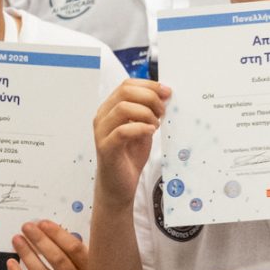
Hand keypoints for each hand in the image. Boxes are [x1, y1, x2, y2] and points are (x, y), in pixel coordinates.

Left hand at [8, 220, 88, 269]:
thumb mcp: (93, 265)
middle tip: (27, 226)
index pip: (74, 249)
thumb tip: (47, 228)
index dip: (58, 234)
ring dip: (27, 254)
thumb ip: (75, 250)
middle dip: (40, 240)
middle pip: (57, 260)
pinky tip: (11, 262)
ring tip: (17, 239)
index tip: (43, 223)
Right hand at [94, 79, 167, 207]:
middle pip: (125, 92)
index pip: (127, 84)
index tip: (167, 92)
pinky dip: (140, 128)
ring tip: (155, 124)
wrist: (119, 185)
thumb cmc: (130, 156)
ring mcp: (102, 132)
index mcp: (110, 108)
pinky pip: (122, 131)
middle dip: (150, 97)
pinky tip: (150, 132)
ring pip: (123, 108)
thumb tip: (165, 95)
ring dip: (146, 113)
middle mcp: (103, 116)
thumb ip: (150, 112)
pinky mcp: (105, 147)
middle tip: (162, 111)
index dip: (149, 85)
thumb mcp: (143, 128)